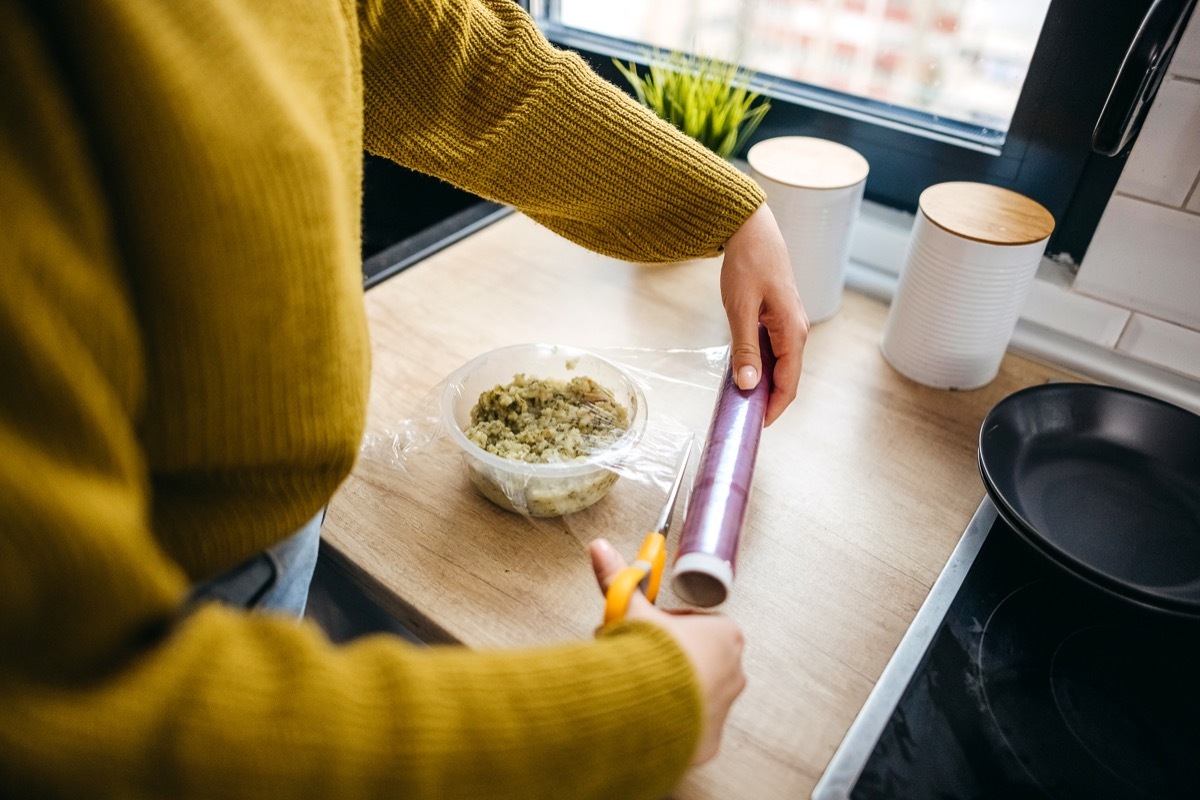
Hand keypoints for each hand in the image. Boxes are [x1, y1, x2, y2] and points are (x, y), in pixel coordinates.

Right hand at [589, 539, 745, 763]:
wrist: (650, 707)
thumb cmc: (652, 654)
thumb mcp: (632, 610)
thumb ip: (619, 579)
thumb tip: (600, 547)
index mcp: (724, 634)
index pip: (695, 624)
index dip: (664, 627)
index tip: (643, 631)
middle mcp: (734, 670)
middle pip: (694, 658)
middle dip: (662, 657)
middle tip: (633, 657)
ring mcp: (725, 707)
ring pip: (692, 692)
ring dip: (666, 687)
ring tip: (635, 685)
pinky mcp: (711, 739)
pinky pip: (690, 727)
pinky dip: (671, 722)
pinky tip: (647, 715)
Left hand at [720, 204, 808, 425]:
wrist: (753, 231)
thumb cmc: (747, 265)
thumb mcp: (740, 309)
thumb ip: (745, 349)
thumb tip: (748, 384)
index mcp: (793, 332)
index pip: (788, 383)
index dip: (774, 408)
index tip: (756, 426)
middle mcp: (797, 331)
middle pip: (787, 379)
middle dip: (769, 401)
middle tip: (744, 419)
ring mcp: (790, 325)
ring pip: (781, 366)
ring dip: (764, 384)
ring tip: (741, 400)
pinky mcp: (780, 319)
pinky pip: (775, 352)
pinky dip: (762, 366)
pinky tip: (743, 372)